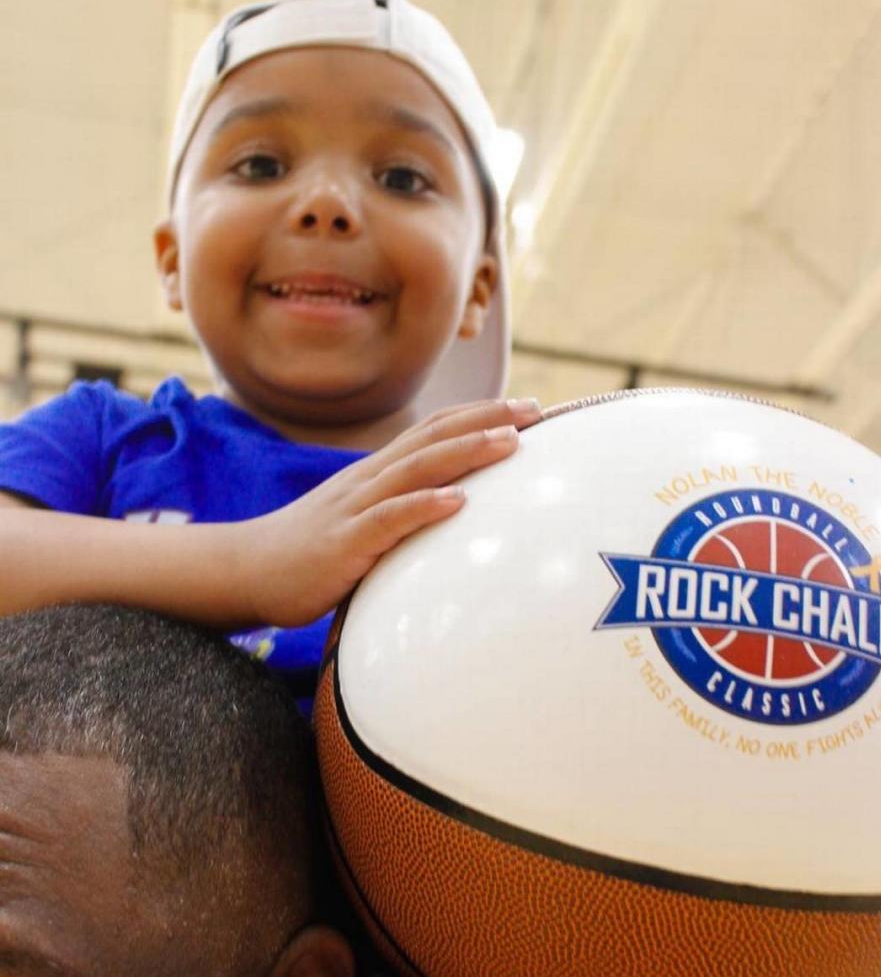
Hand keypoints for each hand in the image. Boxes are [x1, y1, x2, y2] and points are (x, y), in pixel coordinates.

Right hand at [242, 398, 541, 626]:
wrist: (249, 568)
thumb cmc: (314, 547)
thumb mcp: (363, 516)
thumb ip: (401, 505)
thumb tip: (453, 506)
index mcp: (377, 472)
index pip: (434, 429)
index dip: (480, 414)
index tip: (528, 408)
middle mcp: (370, 479)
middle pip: (433, 438)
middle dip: (486, 421)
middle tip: (536, 411)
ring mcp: (355, 507)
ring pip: (416, 470)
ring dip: (465, 453)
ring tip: (509, 443)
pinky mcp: (344, 543)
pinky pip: (387, 520)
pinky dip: (423, 507)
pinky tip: (456, 502)